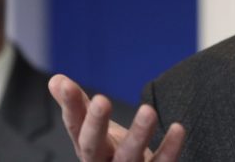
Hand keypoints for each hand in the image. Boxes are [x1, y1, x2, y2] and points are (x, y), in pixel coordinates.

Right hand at [48, 74, 184, 161]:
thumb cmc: (110, 152)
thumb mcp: (91, 130)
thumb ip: (77, 106)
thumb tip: (56, 80)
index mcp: (86, 146)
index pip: (74, 124)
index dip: (70, 106)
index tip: (65, 84)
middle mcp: (101, 161)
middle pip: (92, 146)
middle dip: (96, 123)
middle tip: (101, 100)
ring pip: (129, 157)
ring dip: (138, 134)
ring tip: (148, 111)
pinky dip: (170, 148)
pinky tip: (178, 128)